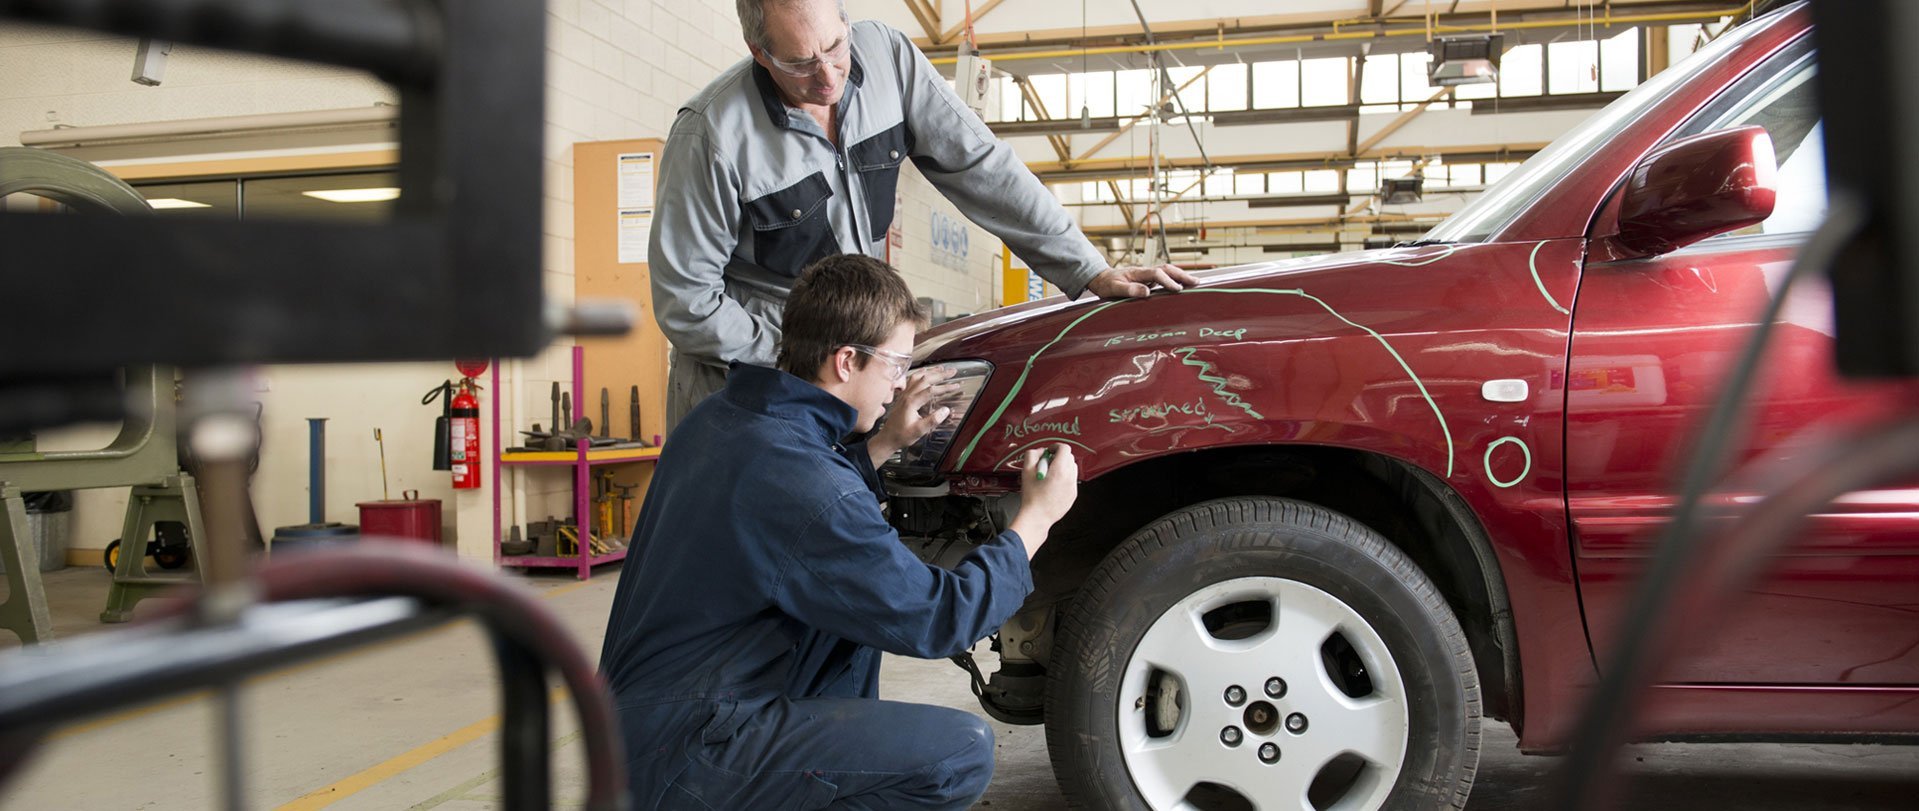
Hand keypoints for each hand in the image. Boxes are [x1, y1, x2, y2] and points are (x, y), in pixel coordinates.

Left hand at [867, 365, 957, 465]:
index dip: (945, 387)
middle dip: (940, 374)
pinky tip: (924, 373)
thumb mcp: (919, 431)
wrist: (887, 438)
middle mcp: (907, 395)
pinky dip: (920, 374)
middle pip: (925, 379)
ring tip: (941, 368)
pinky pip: (911, 380)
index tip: (956, 385)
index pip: (931, 390)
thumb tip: (945, 410)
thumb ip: (933, 420)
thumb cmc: (902, 436)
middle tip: (952, 371)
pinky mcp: (902, 397)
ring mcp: (904, 395)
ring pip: (918, 377)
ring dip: (930, 372)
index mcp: (911, 402)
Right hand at [1008, 443, 1079, 558]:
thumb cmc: (1032, 497)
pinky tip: (1052, 485)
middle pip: (1069, 458)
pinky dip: (1064, 478)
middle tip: (1047, 463)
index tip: (1049, 451)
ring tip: (1050, 475)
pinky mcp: (1073, 495)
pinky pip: (1071, 481)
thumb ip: (1032, 455)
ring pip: (1072, 469)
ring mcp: (1072, 487)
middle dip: (1059, 457)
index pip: (1065, 449)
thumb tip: (1040, 452)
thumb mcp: (1026, 472)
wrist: (1037, 517)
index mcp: (1059, 470)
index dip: (1056, 446)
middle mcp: (1069, 478)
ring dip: (1063, 467)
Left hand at [1084, 265, 1200, 298]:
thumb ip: (1129, 290)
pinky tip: (1183, 285)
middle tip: (1196, 283)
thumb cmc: (1107, 285)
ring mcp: (1147, 275)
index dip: (1168, 281)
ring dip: (1181, 276)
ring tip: (1194, 283)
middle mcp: (1144, 271)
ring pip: (1167, 271)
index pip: (1157, 274)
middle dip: (1182, 275)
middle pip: (1167, 269)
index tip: (1177, 290)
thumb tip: (1146, 292)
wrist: (1102, 279)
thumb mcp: (1114, 289)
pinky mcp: (1148, 279)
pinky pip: (1164, 277)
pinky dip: (1175, 279)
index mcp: (1137, 272)